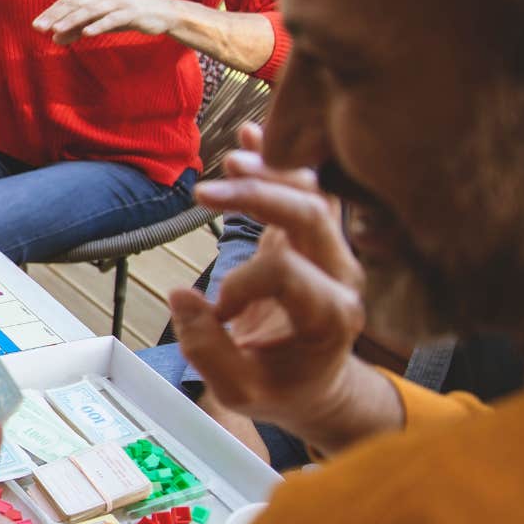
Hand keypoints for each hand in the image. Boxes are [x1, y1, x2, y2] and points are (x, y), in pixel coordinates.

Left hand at [32, 0, 184, 44]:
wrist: (159, 12)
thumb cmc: (123, 16)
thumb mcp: (97, 23)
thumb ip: (76, 30)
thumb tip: (54, 39)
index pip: (67, 2)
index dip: (51, 13)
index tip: (36, 26)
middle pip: (75, 5)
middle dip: (56, 16)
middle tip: (40, 28)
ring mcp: (116, 2)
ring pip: (90, 11)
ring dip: (72, 20)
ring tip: (57, 29)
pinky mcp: (130, 12)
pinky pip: (111, 19)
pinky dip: (98, 25)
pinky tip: (87, 33)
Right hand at [172, 125, 399, 454]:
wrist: (320, 386)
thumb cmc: (280, 388)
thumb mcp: (239, 390)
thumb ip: (206, 348)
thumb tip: (181, 296)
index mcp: (330, 317)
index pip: (284, 273)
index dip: (240, 282)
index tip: (215, 309)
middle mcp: (342, 277)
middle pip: (309, 215)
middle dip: (256, 197)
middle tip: (204, 195)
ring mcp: (333, 253)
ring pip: (311, 194)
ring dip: (268, 172)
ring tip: (230, 162)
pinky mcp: (314, 239)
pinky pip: (304, 190)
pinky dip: (276, 163)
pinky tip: (250, 134)